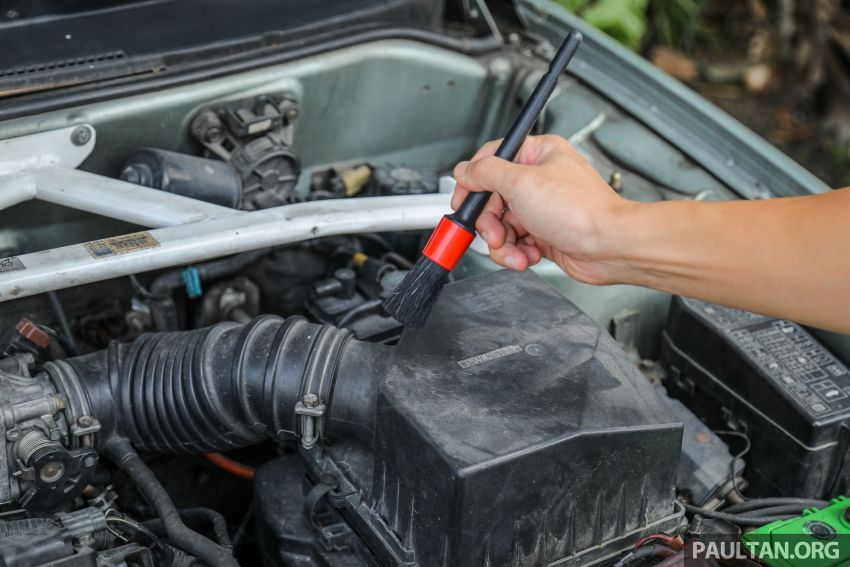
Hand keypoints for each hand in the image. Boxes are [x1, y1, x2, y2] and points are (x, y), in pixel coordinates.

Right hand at [451, 135, 635, 284]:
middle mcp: (539, 179)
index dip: (473, 182)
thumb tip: (465, 169)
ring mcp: (542, 208)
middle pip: (492, 199)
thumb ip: (486, 173)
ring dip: (502, 243)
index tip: (463, 200)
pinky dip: (517, 253)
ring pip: (501, 225)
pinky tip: (529, 256)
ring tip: (515, 251)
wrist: (609, 246)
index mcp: (537, 155)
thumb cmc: (580, 211)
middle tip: (494, 234)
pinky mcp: (545, 234)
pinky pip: (515, 243)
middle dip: (489, 223)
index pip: (491, 160)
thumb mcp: (521, 182)